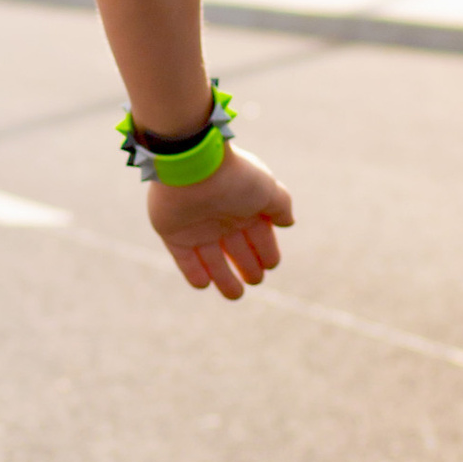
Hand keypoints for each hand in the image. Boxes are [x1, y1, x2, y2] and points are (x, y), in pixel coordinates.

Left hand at [147, 143, 292, 300]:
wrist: (192, 166)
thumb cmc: (234, 177)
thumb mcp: (268, 189)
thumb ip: (280, 205)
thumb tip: (288, 222)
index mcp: (244, 205)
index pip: (259, 234)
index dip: (267, 250)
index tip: (271, 265)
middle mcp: (221, 217)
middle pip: (237, 248)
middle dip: (248, 265)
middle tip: (256, 280)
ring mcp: (197, 226)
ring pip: (212, 259)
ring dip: (224, 278)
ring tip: (235, 295)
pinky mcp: (174, 233)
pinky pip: (185, 258)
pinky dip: (194, 272)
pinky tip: (205, 284)